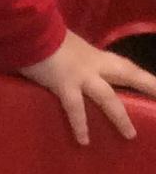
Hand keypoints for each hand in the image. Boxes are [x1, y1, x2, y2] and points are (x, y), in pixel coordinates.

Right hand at [17, 30, 155, 145]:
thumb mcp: (66, 46)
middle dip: (148, 86)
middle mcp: (96, 64)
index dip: (143, 79)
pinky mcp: (64, 85)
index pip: (126, 67)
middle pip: (129, 74)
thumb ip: (74, 58)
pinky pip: (75, 109)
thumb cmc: (44, 37)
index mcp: (96, 56)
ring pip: (108, 98)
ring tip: (130, 135)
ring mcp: (82, 75)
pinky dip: (80, 125)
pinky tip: (84, 141)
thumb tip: (72, 69)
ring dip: (120, 117)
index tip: (155, 90)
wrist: (31, 32)